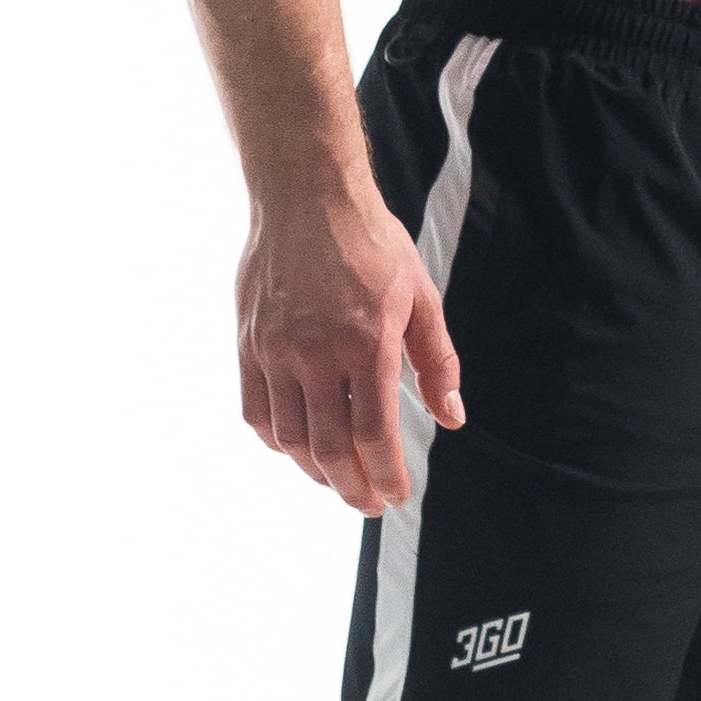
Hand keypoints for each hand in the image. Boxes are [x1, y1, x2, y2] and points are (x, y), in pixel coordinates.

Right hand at [236, 178, 463, 514]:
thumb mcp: (420, 297)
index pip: (375, 432)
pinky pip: (256, 411)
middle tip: (368, 505)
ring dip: (315, 471)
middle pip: (330, 446)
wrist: (306, 195)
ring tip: (337, 482)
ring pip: (290, 437)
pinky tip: (298, 448)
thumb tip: (452, 418)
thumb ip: (438, 363)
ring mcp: (276, 349)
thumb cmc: (371, 243)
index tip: (397, 495)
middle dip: (352, 487)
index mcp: (367, 342)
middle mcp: (317, 352)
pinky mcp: (249, 342)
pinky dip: (277, 441)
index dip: (386, 474)